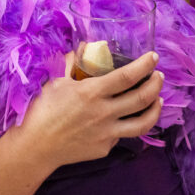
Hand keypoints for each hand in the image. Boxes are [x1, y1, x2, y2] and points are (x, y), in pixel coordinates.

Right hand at [16, 52, 162, 169]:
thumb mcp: (54, 81)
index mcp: (92, 92)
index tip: (153, 57)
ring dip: (155, 108)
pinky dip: (129, 124)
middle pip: (142, 98)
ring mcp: (107, 133)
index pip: (127, 76)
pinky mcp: (105, 148)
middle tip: (159, 76)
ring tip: (158, 99)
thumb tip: (84, 46)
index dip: (144, 65)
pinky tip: (127, 118)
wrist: (35, 147)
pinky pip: (123, 134)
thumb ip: (71, 62)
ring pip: (143, 122)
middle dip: (156, 84)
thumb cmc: (42, 110)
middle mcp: (104, 113)